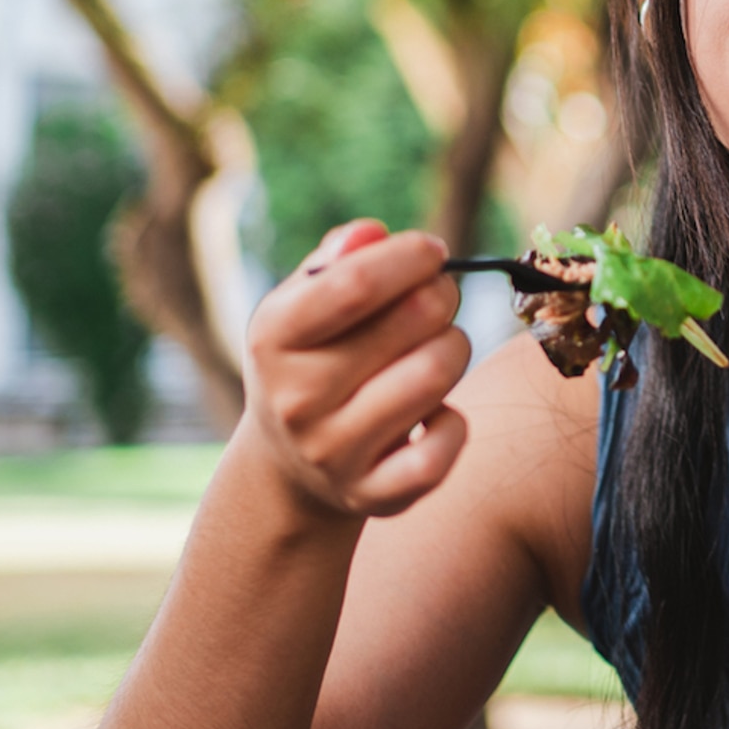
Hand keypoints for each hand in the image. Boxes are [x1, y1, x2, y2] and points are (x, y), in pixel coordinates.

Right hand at [240, 220, 472, 518]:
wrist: (289, 468)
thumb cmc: (311, 360)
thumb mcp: (303, 305)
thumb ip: (337, 260)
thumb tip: (371, 233)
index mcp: (274, 338)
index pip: (354, 283)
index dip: (409, 257)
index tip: (432, 250)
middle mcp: (297, 399)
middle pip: (414, 320)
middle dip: (441, 295)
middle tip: (438, 297)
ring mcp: (334, 453)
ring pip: (436, 374)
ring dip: (454, 347)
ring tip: (437, 347)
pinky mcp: (373, 495)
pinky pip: (443, 448)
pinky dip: (454, 423)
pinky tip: (435, 412)